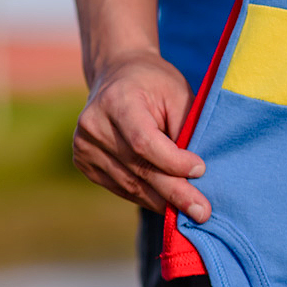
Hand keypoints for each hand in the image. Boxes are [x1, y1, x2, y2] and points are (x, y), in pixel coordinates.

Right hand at [72, 49, 210, 221]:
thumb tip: (197, 173)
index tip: (201, 171)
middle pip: (138, 169)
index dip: (172, 162)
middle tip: (202, 212)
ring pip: (130, 185)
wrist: (117, 74)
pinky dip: (146, 196)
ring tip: (191, 212)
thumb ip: (185, 128)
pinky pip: (120, 187)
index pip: (144, 142)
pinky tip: (167, 203)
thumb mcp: (178, 93)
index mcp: (117, 102)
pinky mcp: (84, 163)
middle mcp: (93, 126)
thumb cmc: (156, 83)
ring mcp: (84, 147)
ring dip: (162, 201)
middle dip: (174, 193)